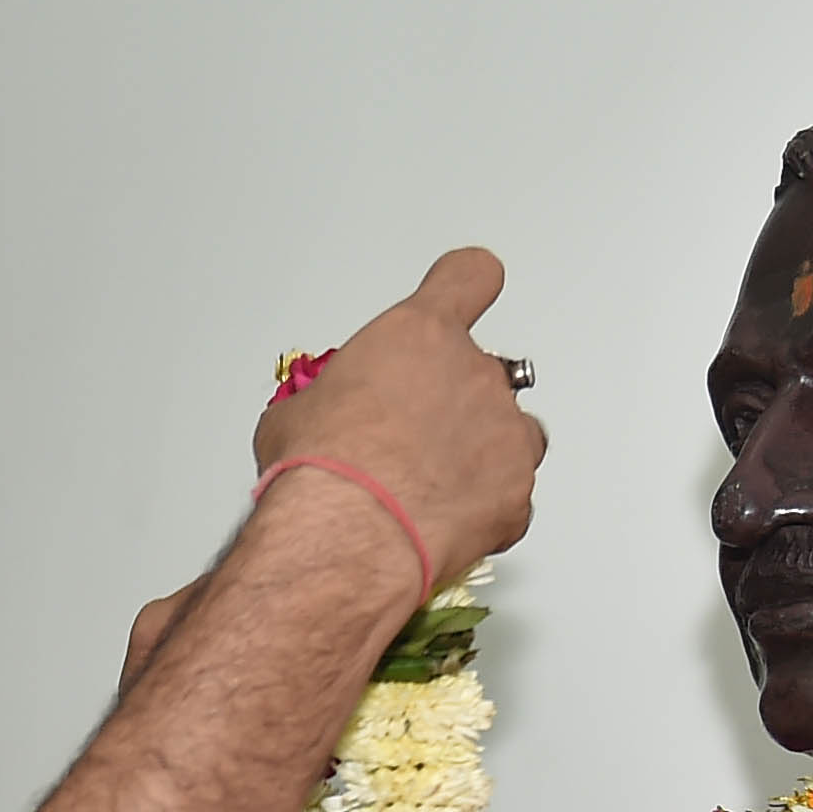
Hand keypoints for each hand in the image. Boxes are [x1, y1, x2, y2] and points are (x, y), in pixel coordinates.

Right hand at [251, 247, 547, 596]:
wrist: (347, 533)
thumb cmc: (321, 471)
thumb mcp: (296, 415)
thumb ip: (327, 401)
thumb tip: (315, 422)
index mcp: (418, 335)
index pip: (468, 278)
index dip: (466, 285)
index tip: (465, 290)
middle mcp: (472, 374)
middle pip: (485, 373)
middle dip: (454, 403)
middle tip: (412, 439)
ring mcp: (504, 432)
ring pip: (515, 434)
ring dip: (485, 451)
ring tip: (437, 484)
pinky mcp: (516, 493)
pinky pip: (512, 497)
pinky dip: (487, 509)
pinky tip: (445, 523)